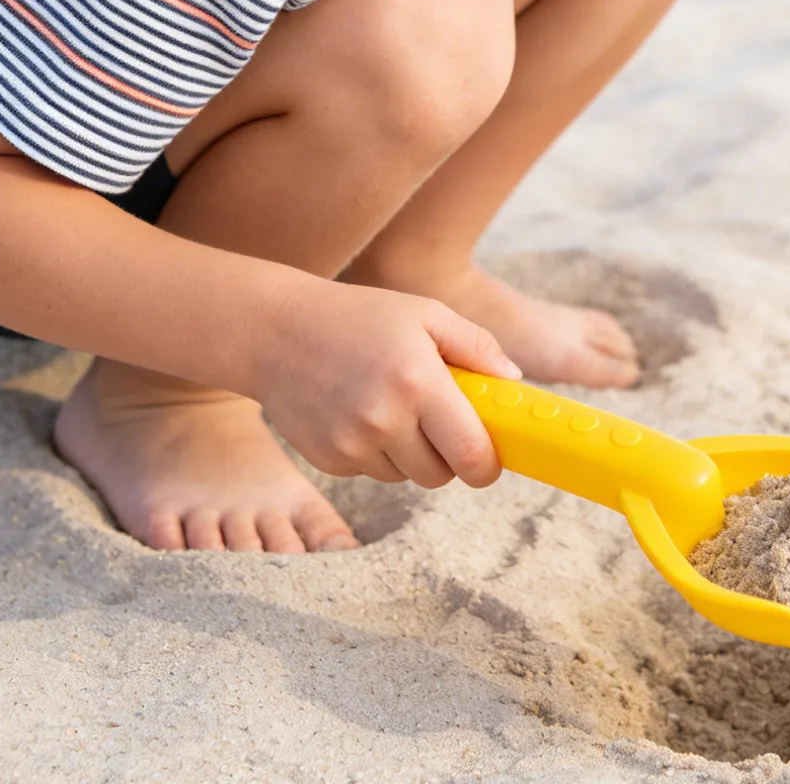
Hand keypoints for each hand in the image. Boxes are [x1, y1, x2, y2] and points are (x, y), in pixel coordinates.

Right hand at [252, 276, 517, 489]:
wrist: (275, 330)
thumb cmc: (358, 316)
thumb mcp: (424, 313)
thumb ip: (476, 346)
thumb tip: (513, 382)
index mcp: (418, 381)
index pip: (471, 453)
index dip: (487, 463)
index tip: (489, 455)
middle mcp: (384, 418)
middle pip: (440, 475)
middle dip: (448, 456)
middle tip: (439, 421)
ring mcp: (352, 444)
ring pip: (406, 476)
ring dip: (410, 453)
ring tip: (391, 404)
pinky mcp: (328, 460)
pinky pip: (372, 471)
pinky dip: (376, 452)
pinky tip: (359, 411)